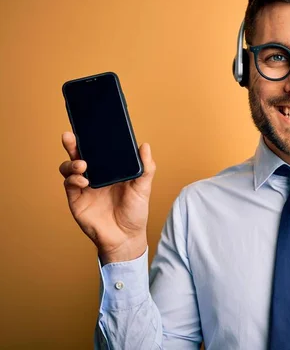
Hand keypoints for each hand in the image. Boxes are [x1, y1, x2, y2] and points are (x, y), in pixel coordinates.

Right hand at [59, 132, 156, 263]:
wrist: (126, 237)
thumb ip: (145, 168)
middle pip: (79, 154)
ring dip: (72, 162)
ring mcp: (84, 186)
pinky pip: (69, 184)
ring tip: (82, 164)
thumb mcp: (143, 188)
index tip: (88, 126)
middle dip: (72, 144)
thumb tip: (145, 145)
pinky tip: (83, 180)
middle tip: (70, 136)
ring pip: (69, 167)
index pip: (98, 150)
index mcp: (110, 169)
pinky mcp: (76, 199)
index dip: (91, 139)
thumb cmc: (135, 212)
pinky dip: (73, 178)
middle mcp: (95, 175)